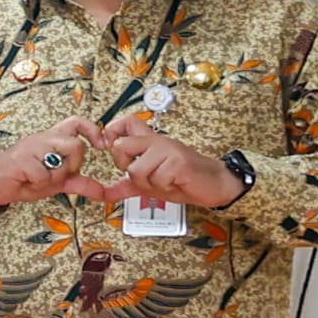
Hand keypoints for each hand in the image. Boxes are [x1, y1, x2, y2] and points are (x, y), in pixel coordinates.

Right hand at [0, 121, 122, 212]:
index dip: (94, 131)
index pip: (77, 122)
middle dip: (72, 166)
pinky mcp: (21, 159)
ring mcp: (31, 147)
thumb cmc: (19, 179)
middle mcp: (43, 139)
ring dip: (54, 177)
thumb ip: (78, 183)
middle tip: (56, 175)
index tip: (101, 145)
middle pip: (77, 145)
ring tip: (38, 179)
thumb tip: (103, 192)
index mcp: (51, 140)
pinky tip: (27, 181)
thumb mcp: (54, 182)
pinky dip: (38, 184)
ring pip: (62, 160)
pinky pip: (43, 175)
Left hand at [95, 112, 243, 210]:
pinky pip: (156, 179)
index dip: (112, 133)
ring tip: (165, 180)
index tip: (111, 148)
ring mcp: (167, 149)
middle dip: (128, 169)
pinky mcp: (177, 161)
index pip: (125, 122)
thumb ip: (126, 185)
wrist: (214, 184)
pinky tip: (175, 182)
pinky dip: (164, 187)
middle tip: (148, 175)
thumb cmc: (183, 180)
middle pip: (120, 147)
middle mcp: (157, 140)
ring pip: (135, 169)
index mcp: (149, 141)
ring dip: (148, 184)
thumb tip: (104, 194)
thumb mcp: (149, 182)